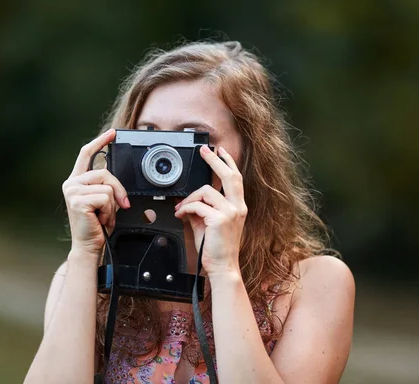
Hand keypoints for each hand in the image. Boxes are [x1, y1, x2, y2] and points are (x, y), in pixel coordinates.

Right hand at [62, 129, 130, 256]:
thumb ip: (106, 186)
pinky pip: (106, 198)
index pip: (86, 154)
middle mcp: (72, 184)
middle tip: (119, 206)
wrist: (89, 246)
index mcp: (77, 181)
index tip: (112, 133)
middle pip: (104, 172)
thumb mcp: (104, 201)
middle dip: (118, 191)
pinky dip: (109, 211)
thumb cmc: (96, 226)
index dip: (100, 142)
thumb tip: (117, 181)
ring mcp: (73, 192)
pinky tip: (100, 219)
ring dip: (112, 205)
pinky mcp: (78, 201)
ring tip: (104, 216)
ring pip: (108, 187)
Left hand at [174, 145, 246, 277]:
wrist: (222, 267)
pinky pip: (197, 206)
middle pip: (228, 176)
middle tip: (204, 151)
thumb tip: (187, 200)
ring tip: (181, 209)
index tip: (220, 151)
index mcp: (238, 207)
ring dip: (189, 198)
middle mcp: (237, 207)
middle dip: (215, 160)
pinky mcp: (220, 219)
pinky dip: (185, 208)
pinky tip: (181, 214)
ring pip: (205, 191)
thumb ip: (200, 210)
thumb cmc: (216, 249)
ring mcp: (230, 212)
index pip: (235, 178)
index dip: (227, 162)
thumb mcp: (207, 224)